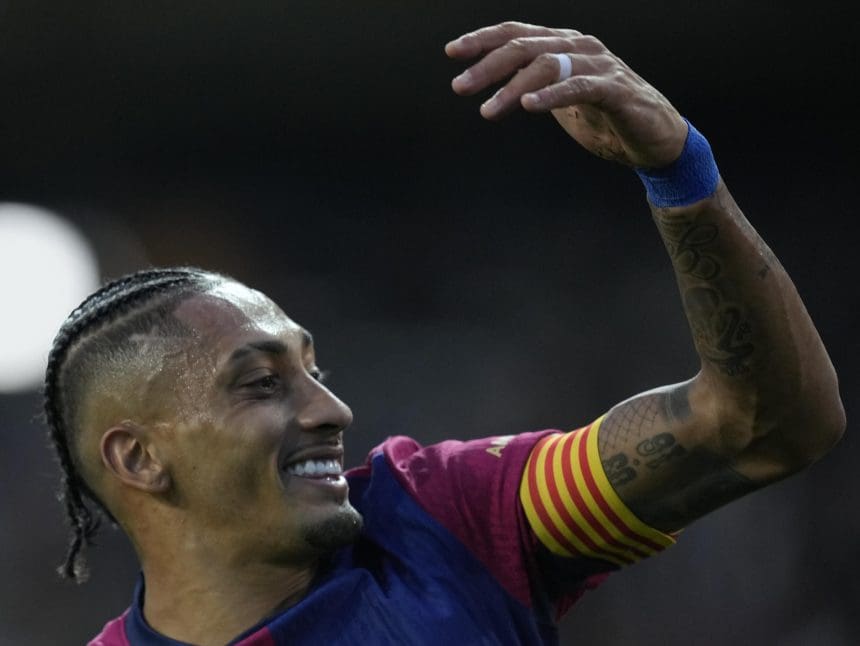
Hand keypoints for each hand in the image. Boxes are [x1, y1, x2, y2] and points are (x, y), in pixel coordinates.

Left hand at [446, 22, 686, 168]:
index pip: (517, 34)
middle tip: (460, 87)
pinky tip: (528, 105)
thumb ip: (536, 88)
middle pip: (524, 46)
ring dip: (512, 87)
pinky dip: (551, 94)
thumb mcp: (561, 102)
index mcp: (564, 46)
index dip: (483, 40)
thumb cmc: (607, 120)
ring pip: (547, 64)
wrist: (655, 143)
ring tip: (487, 110)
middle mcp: (580, 47)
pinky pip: (578, 86)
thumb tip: (501, 90)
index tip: (452, 53)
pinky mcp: (616, 89)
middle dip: (488, 65)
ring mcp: (600, 65)